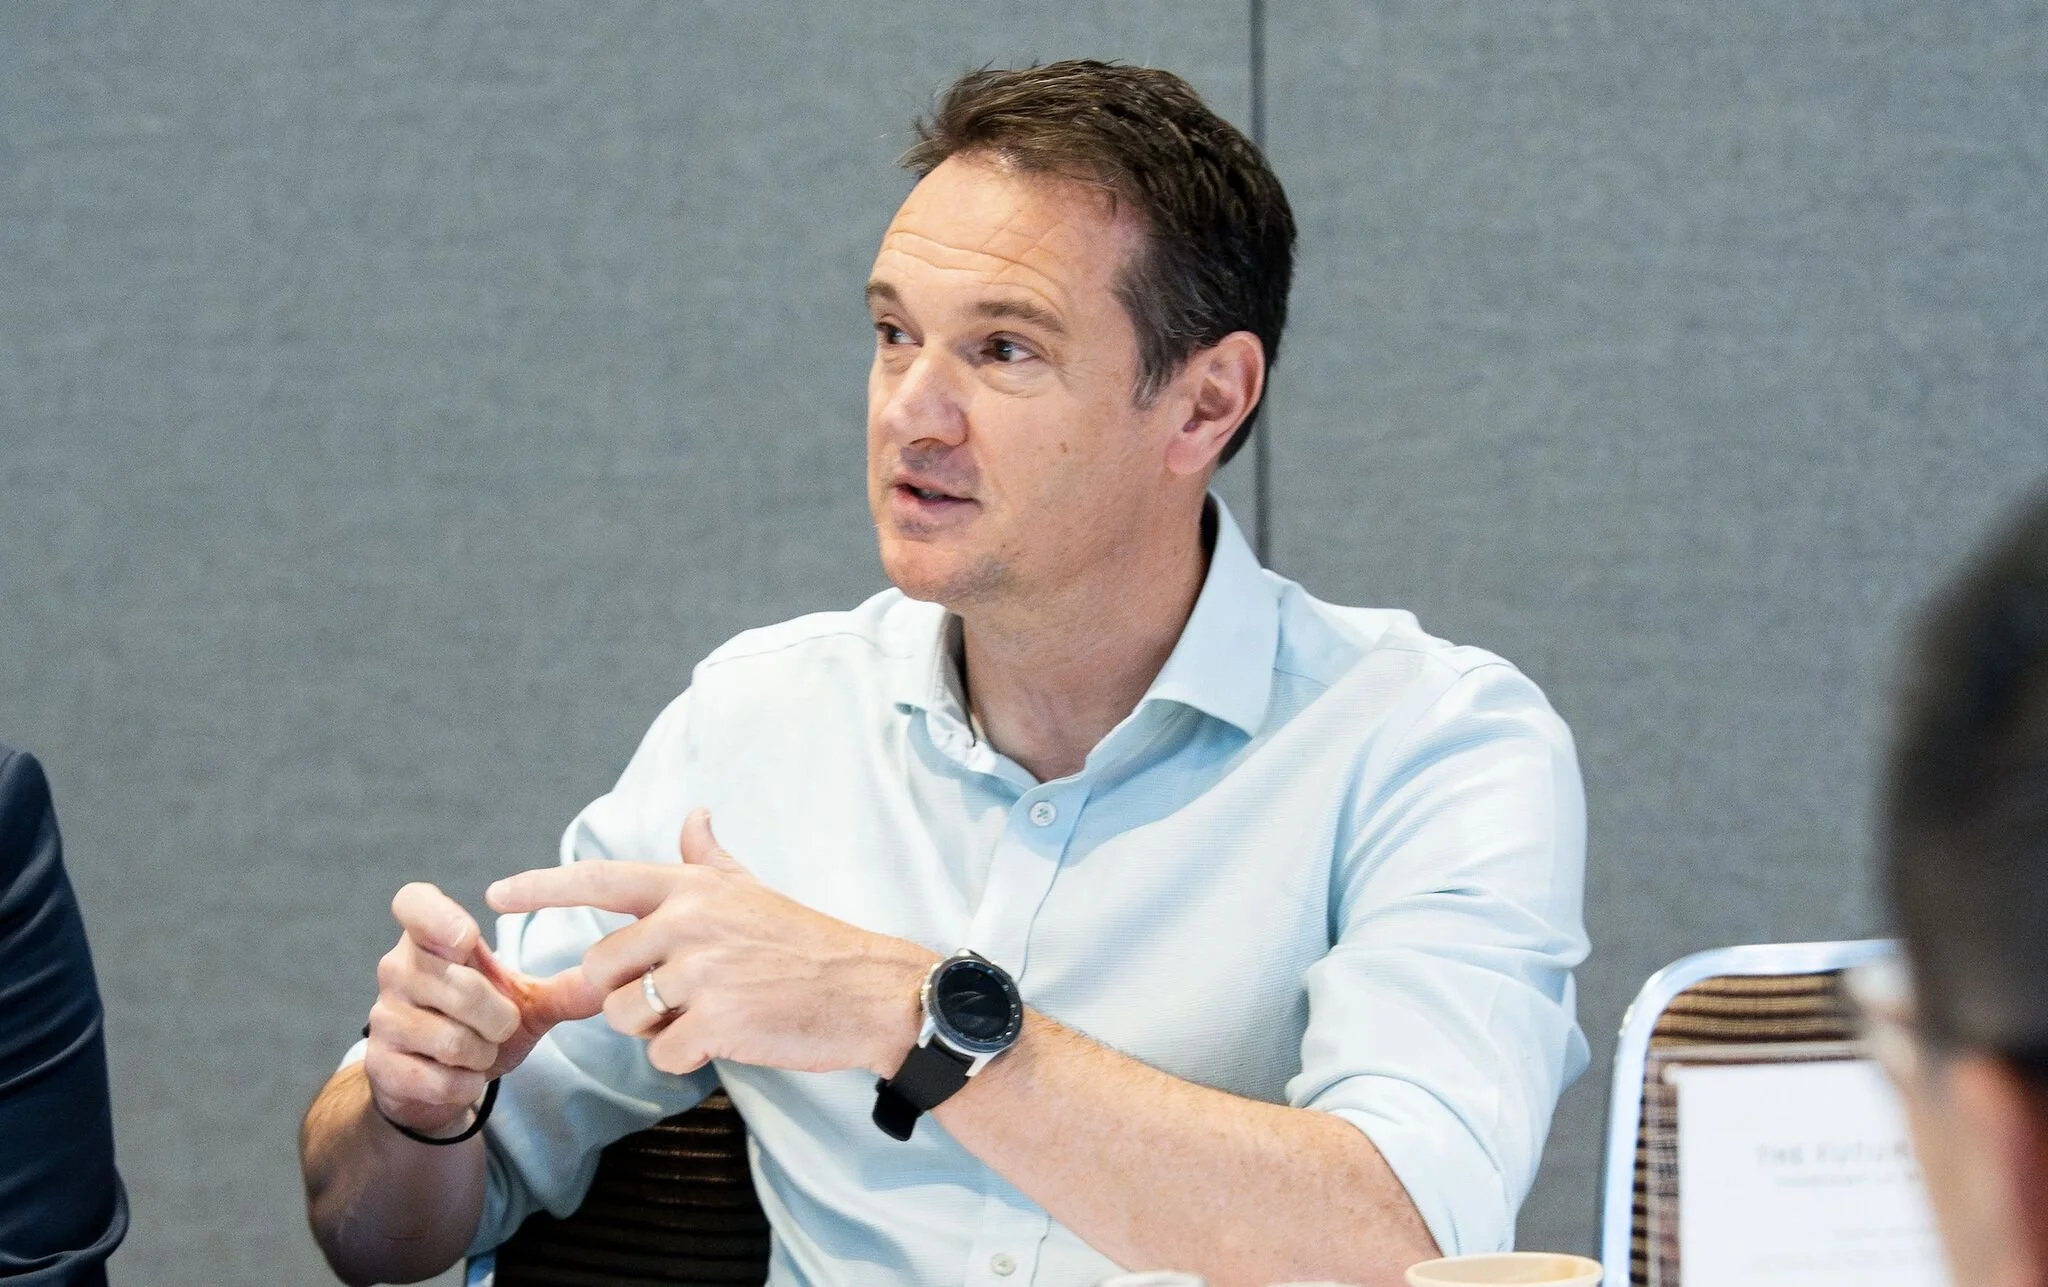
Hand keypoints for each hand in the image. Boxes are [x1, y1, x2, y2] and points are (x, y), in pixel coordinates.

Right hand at [363, 883, 603, 1135]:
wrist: (435, 1082)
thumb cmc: (482, 1024)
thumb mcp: (525, 1001)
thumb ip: (568, 987)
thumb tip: (614, 978)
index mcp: (431, 938)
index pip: (413, 903)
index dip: (438, 916)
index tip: (468, 938)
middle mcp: (397, 969)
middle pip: (460, 988)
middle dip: (497, 1018)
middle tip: (498, 1025)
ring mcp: (383, 1017)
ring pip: (452, 1039)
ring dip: (483, 1054)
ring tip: (477, 1049)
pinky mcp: (380, 1064)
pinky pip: (439, 1078)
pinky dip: (466, 1084)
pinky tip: (463, 1077)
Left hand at [486, 809, 935, 1078]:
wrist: (865, 990)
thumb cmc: (805, 943)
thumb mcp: (753, 890)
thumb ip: (710, 858)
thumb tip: (694, 814)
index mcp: (693, 888)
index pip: (600, 880)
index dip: (543, 887)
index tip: (496, 895)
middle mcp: (690, 922)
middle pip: (602, 969)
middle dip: (622, 995)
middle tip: (672, 998)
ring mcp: (703, 972)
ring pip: (624, 1016)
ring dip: (654, 1029)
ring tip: (704, 1014)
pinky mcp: (717, 1021)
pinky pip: (661, 1054)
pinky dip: (684, 1058)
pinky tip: (724, 1040)